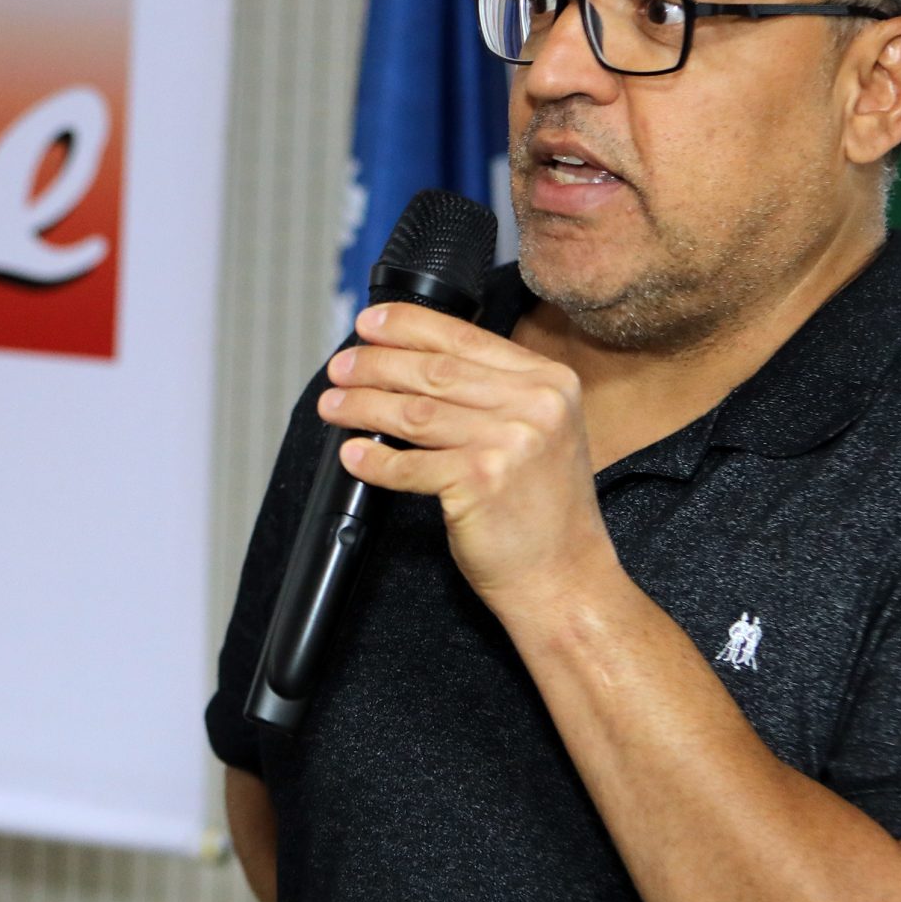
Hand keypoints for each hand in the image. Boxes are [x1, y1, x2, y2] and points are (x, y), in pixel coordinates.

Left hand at [317, 302, 618, 612]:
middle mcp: (536, 404)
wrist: (566, 577)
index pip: (465, 337)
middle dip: (375, 365)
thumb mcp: (540, 431)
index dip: (407, 326)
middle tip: (340, 368)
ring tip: (334, 406)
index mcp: (550, 381)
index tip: (368, 324)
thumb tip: (413, 360)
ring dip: (364, 406)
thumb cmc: (543, 508)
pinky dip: (375, 461)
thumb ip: (494, 393)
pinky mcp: (482, 482)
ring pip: (415, 412)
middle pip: (434, 370)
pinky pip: (409, 465)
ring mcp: (511, 442)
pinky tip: (354, 456)